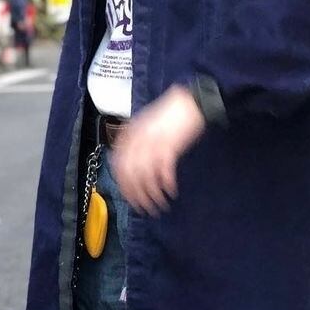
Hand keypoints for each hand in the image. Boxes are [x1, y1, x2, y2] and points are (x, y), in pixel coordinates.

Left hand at [111, 85, 205, 215]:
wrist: (191, 101)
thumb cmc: (171, 114)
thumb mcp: (146, 126)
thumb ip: (137, 142)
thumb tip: (133, 166)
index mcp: (130, 134)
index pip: (119, 164)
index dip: (123, 184)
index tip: (129, 197)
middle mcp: (138, 139)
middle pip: (130, 173)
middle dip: (136, 195)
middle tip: (143, 208)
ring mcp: (154, 142)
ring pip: (146, 175)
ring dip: (152, 194)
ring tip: (158, 205)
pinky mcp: (170, 145)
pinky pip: (163, 171)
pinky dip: (166, 184)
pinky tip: (171, 191)